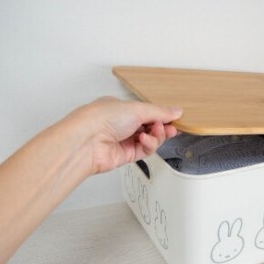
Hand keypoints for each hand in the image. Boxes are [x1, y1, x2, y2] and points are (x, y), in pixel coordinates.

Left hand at [68, 96, 182, 174]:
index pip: (147, 112)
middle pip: (151, 127)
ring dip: (156, 136)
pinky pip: (145, 151)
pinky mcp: (126, 155)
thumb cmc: (101, 119)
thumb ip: (160, 112)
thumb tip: (176, 111)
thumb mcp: (137, 108)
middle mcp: (122, 124)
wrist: (87, 141)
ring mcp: (123, 140)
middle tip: (170, 127)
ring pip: (150, 140)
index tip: (173, 118)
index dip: (161, 115)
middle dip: (162, 127)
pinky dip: (149, 145)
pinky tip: (145, 139)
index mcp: (121, 108)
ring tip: (155, 131)